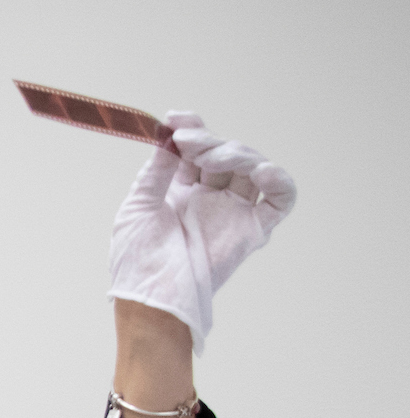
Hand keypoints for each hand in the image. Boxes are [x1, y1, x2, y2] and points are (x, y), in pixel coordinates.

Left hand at [109, 113, 295, 351]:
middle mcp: (209, 200)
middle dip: (208, 141)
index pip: (196, 151)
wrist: (150, 297)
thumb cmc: (137, 262)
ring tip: (209, 158)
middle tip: (188, 142)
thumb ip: (155, 171)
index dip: (191, 130)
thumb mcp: (137, 208)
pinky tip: (262, 171)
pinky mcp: (252, 230)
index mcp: (180, 193)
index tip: (176, 120)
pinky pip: (281, 199)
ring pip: (251, 168)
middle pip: (224, 154)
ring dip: (235, 153)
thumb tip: (166, 137)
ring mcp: (232, 213)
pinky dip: (279, 181)